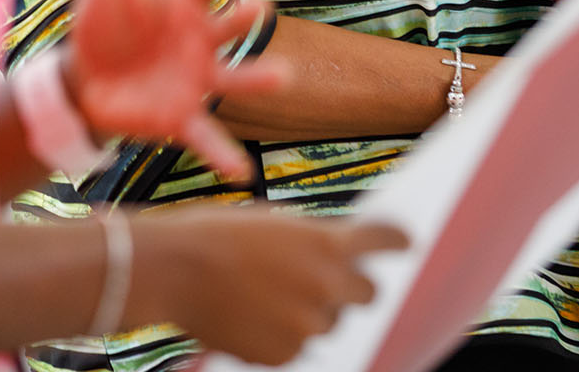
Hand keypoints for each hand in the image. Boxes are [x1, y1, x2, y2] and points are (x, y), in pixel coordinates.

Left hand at [65, 0, 285, 180]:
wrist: (85, 78)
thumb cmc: (105, 20)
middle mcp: (203, 38)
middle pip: (236, 22)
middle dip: (248, 14)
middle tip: (258, 5)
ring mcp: (197, 79)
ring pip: (238, 79)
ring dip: (260, 77)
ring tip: (282, 77)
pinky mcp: (181, 117)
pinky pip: (208, 137)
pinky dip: (225, 154)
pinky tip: (243, 172)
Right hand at [130, 208, 407, 364]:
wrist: (172, 269)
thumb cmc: (217, 235)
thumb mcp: (275, 223)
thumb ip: (313, 240)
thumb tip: (338, 256)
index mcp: (328, 243)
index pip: (388, 241)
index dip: (399, 241)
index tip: (406, 244)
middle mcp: (328, 286)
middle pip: (370, 293)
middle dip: (352, 287)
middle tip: (328, 280)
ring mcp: (308, 326)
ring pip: (331, 323)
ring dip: (314, 312)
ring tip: (270, 295)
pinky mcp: (286, 356)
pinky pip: (300, 347)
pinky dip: (285, 335)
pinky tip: (254, 315)